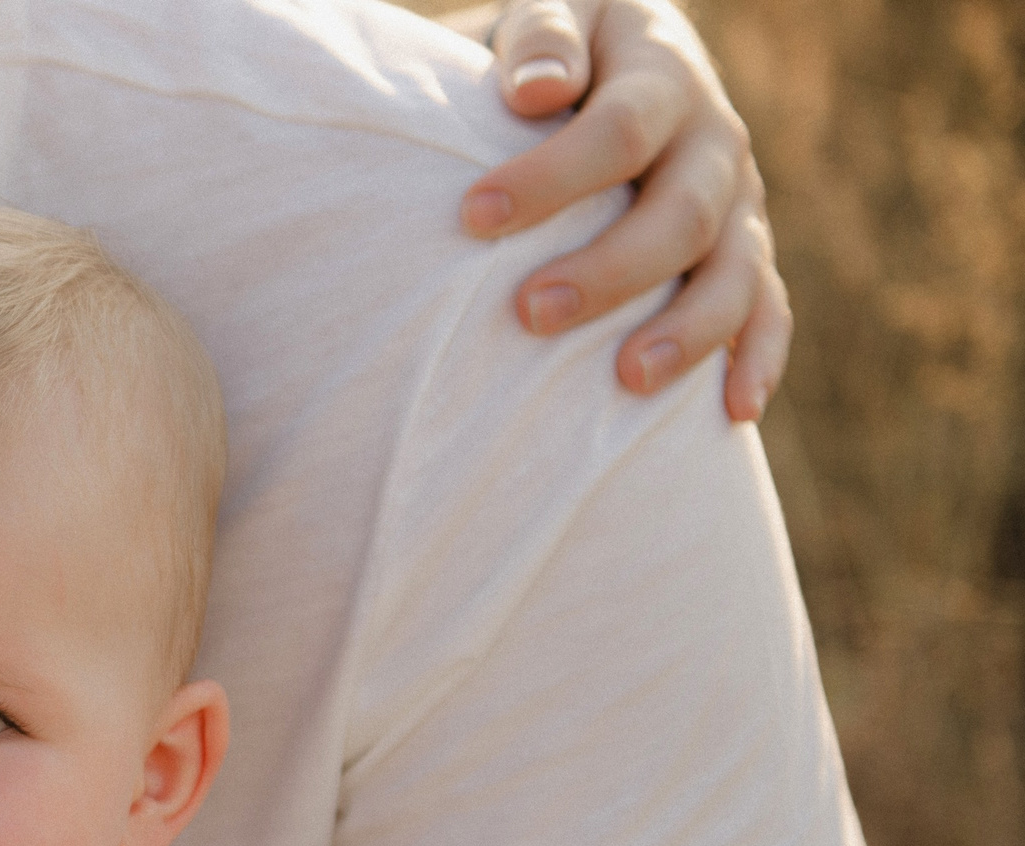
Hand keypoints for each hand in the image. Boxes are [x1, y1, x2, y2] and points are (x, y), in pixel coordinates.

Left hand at [464, 0, 788, 421]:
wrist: (606, 58)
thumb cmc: (552, 48)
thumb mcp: (547, 12)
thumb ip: (542, 37)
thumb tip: (536, 92)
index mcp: (661, 73)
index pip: (621, 129)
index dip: (551, 177)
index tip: (473, 217)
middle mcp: (711, 139)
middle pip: (680, 214)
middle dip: (609, 270)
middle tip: (529, 313)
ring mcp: (735, 200)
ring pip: (733, 271)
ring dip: (687, 329)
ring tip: (626, 378)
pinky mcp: (741, 250)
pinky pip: (766, 305)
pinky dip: (759, 357)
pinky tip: (735, 412)